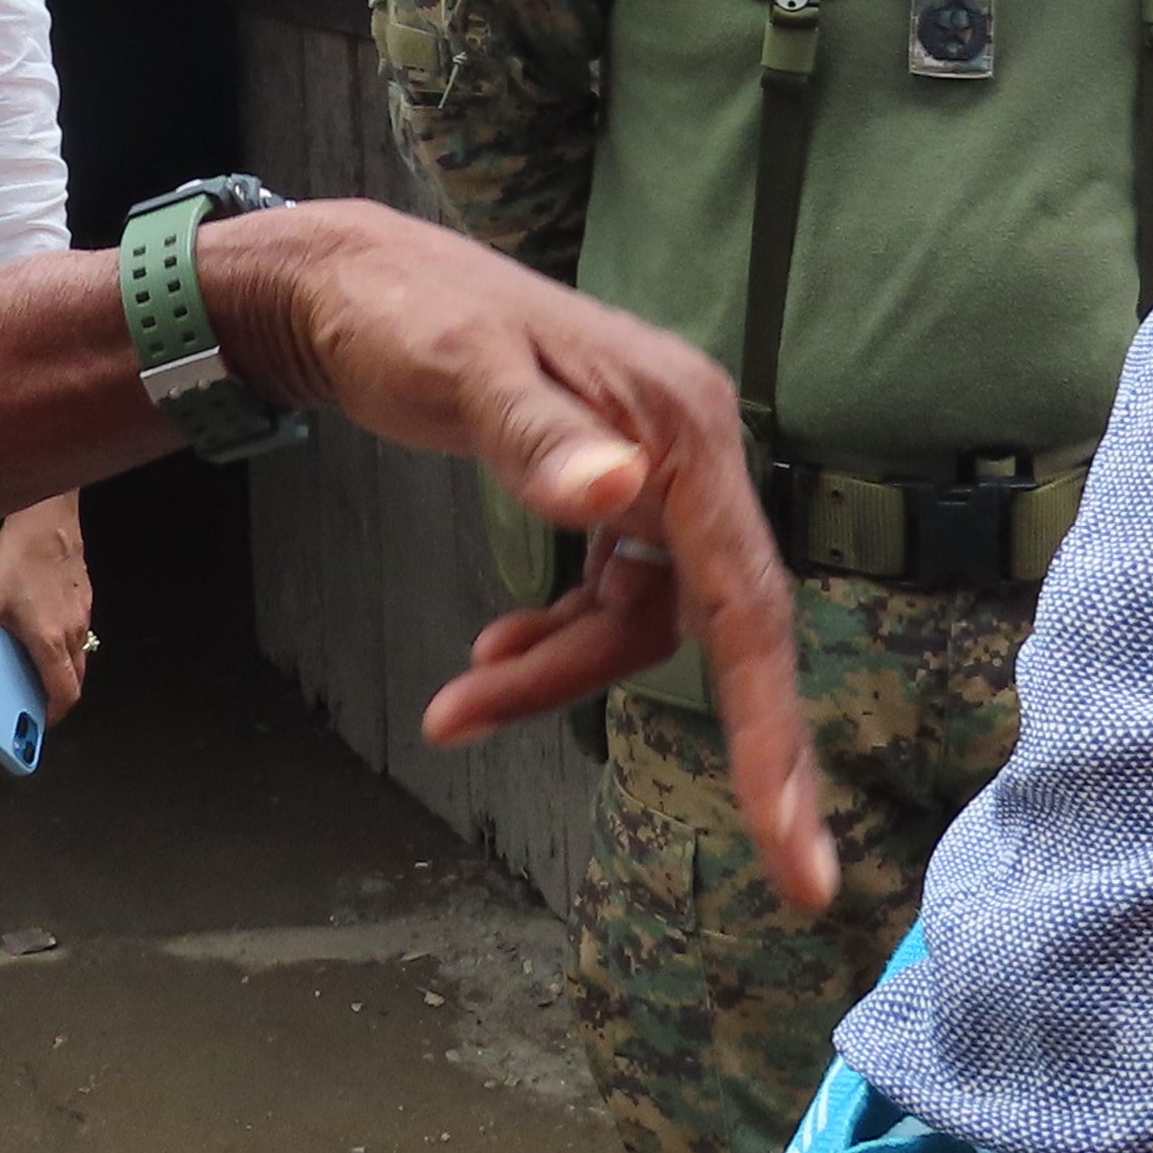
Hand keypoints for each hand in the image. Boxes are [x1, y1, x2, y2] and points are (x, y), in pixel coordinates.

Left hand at [0, 495, 95, 715]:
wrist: (47, 518)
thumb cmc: (16, 559)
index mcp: (48, 640)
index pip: (64, 693)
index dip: (53, 715)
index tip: (38, 721)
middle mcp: (72, 632)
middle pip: (76, 679)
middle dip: (56, 695)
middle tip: (32, 698)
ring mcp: (82, 615)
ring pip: (77, 656)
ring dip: (59, 668)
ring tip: (31, 664)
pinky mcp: (84, 599)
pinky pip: (77, 632)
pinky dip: (62, 643)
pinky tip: (39, 627)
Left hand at [195, 199, 832, 914]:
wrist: (353, 282)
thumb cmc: (407, 315)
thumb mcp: (463, 372)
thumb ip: (537, 440)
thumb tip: (615, 493)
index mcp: (682, 428)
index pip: (747, 604)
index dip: (773, 731)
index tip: (799, 849)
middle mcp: (687, 453)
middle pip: (708, 626)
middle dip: (690, 730)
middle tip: (760, 870)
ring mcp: (652, 473)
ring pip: (643, 621)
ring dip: (558, 677)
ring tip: (455, 708)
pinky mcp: (611, 490)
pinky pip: (609, 597)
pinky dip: (555, 642)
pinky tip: (490, 661)